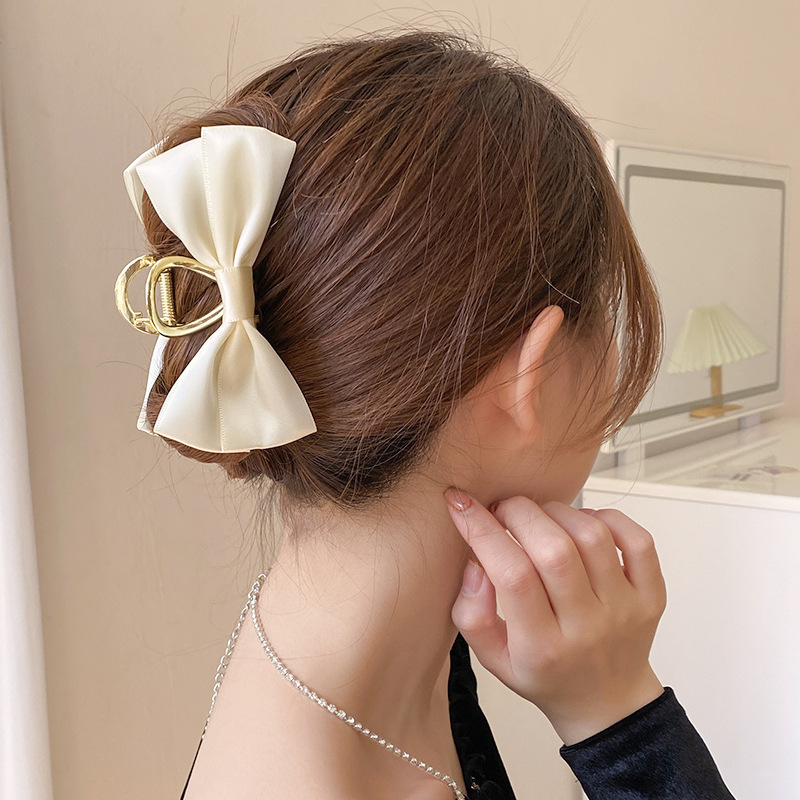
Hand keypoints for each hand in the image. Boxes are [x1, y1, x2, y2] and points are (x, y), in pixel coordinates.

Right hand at [444, 489, 666, 745]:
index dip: (482, 530)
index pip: (512, 576)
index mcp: (542, 648)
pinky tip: (581, 522)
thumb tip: (475, 562)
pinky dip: (607, 517)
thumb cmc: (544, 672)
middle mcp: (587, 628)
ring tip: (539, 518)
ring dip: (557, 511)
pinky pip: (637, 540)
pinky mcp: (651, 594)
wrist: (606, 702)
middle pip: (554, 550)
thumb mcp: (492, 659)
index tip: (460, 504)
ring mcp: (625, 609)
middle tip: (501, 509)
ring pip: (592, 536)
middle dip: (518, 513)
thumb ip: (471, 614)